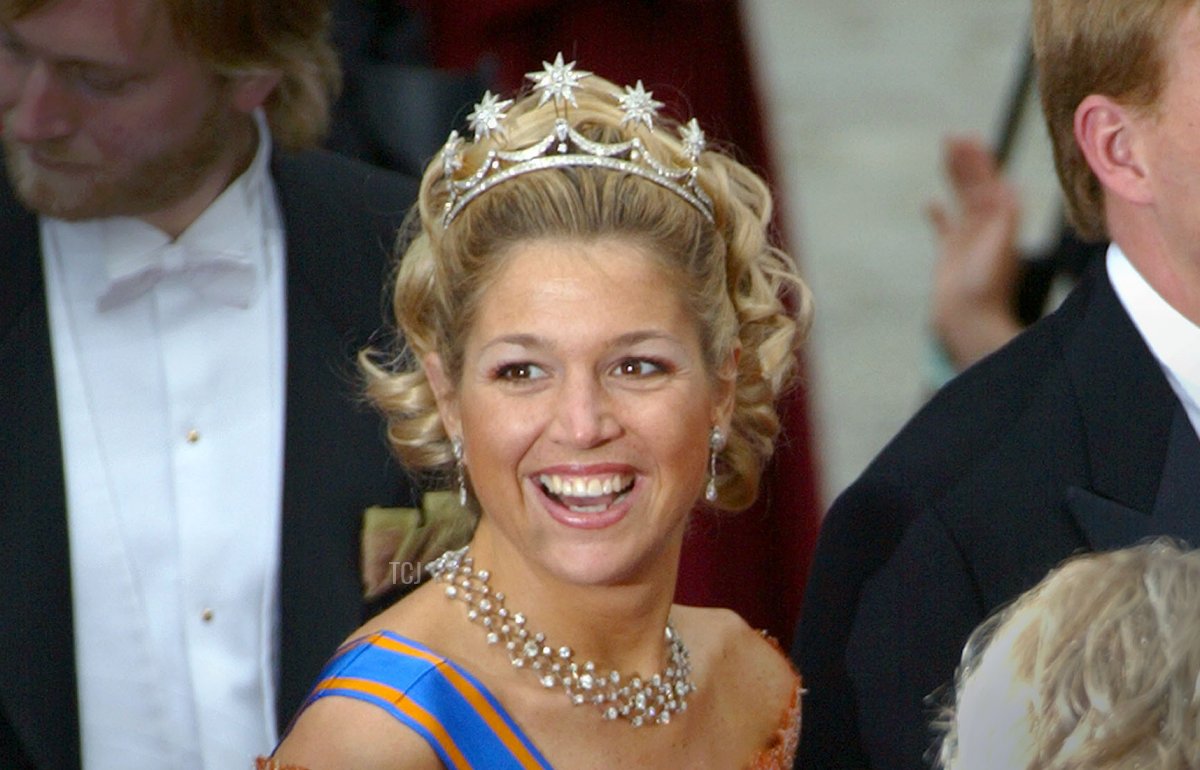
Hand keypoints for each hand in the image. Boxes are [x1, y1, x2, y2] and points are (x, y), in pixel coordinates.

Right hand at [927, 136, 1023, 369]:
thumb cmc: (987, 286)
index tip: (969, 140)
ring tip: (945, 154)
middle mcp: (984, 225)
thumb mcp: (1001, 247)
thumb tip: (1011, 187)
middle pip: (974, 184)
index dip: (980, 161)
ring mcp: (967, 238)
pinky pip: (944, 228)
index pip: (989, 181)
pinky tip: (930, 204)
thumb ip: (1006, 217)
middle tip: (953, 137)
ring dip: (953, 176)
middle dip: (965, 161)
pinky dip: (938, 216)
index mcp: (998, 221)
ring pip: (960, 198)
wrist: (970, 318)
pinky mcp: (950, 254)